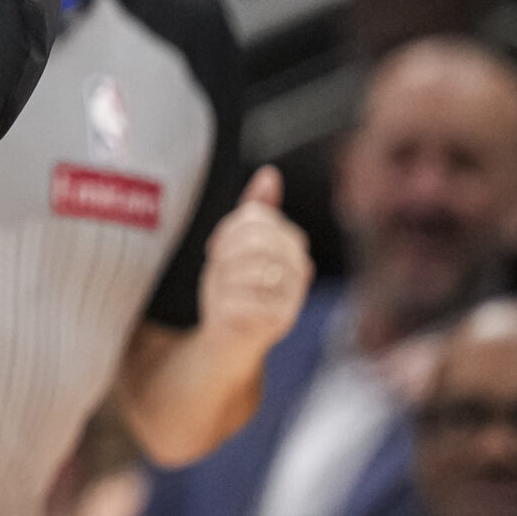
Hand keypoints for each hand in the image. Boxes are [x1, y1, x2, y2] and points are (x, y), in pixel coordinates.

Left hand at [196, 167, 310, 357]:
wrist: (230, 340)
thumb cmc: (236, 288)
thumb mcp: (240, 245)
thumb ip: (257, 211)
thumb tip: (269, 175)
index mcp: (293, 249)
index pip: (262, 220)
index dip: (232, 228)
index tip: (219, 244)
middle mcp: (299, 273)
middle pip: (257, 242)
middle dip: (227, 251)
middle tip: (218, 264)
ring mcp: (291, 298)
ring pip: (251, 269)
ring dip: (224, 276)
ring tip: (221, 285)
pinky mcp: (278, 323)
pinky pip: (246, 300)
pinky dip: (225, 300)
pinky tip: (223, 306)